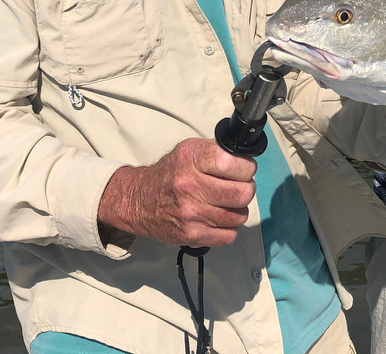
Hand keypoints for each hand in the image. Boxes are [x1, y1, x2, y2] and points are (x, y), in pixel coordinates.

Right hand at [97, 138, 256, 247]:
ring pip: (240, 216)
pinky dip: (229, 227)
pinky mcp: (193, 235)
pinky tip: (218, 218)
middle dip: (246, 189)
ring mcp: (191, 214)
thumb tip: (246, 157)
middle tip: (238, 186)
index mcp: (191, 159)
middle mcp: (190, 186)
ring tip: (226, 203)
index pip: (233, 163)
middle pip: (243, 193)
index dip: (246, 167)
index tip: (244, 169)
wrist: (138, 201)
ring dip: (238, 209)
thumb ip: (217, 151)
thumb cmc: (169, 174)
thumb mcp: (188, 151)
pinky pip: (230, 235)